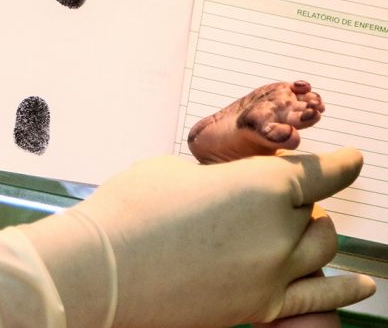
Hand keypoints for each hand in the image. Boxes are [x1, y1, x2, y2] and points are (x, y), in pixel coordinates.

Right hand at [28, 150, 374, 326]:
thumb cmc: (133, 208)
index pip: (318, 172)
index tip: (354, 159)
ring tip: (300, 227)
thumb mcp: (177, 171)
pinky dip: (345, 290)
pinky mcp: (259, 307)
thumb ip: (217, 179)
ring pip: (321, 249)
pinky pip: (319, 299)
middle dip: (299, 199)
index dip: (341, 164)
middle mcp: (277, 230)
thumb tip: (229, 193)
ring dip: (313, 232)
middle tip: (276, 196)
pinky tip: (362, 286)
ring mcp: (272, 273)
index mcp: (260, 185)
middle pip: (313, 211)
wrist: (104, 268)